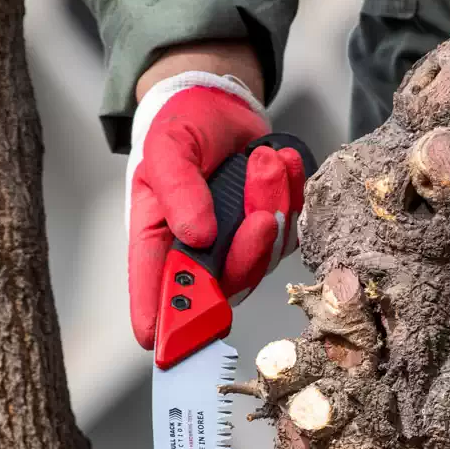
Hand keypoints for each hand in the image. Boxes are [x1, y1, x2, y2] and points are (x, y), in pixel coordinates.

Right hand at [126, 73, 304, 349]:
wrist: (221, 103)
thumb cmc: (181, 127)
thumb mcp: (168, 148)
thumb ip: (177, 190)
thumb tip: (196, 236)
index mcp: (159, 237)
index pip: (158, 287)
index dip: (162, 320)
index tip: (163, 345)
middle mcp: (197, 252)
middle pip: (223, 284)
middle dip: (247, 251)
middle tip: (259, 213)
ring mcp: (235, 247)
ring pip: (263, 258)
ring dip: (271, 206)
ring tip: (264, 160)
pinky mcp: (268, 234)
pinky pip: (290, 233)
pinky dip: (291, 194)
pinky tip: (282, 162)